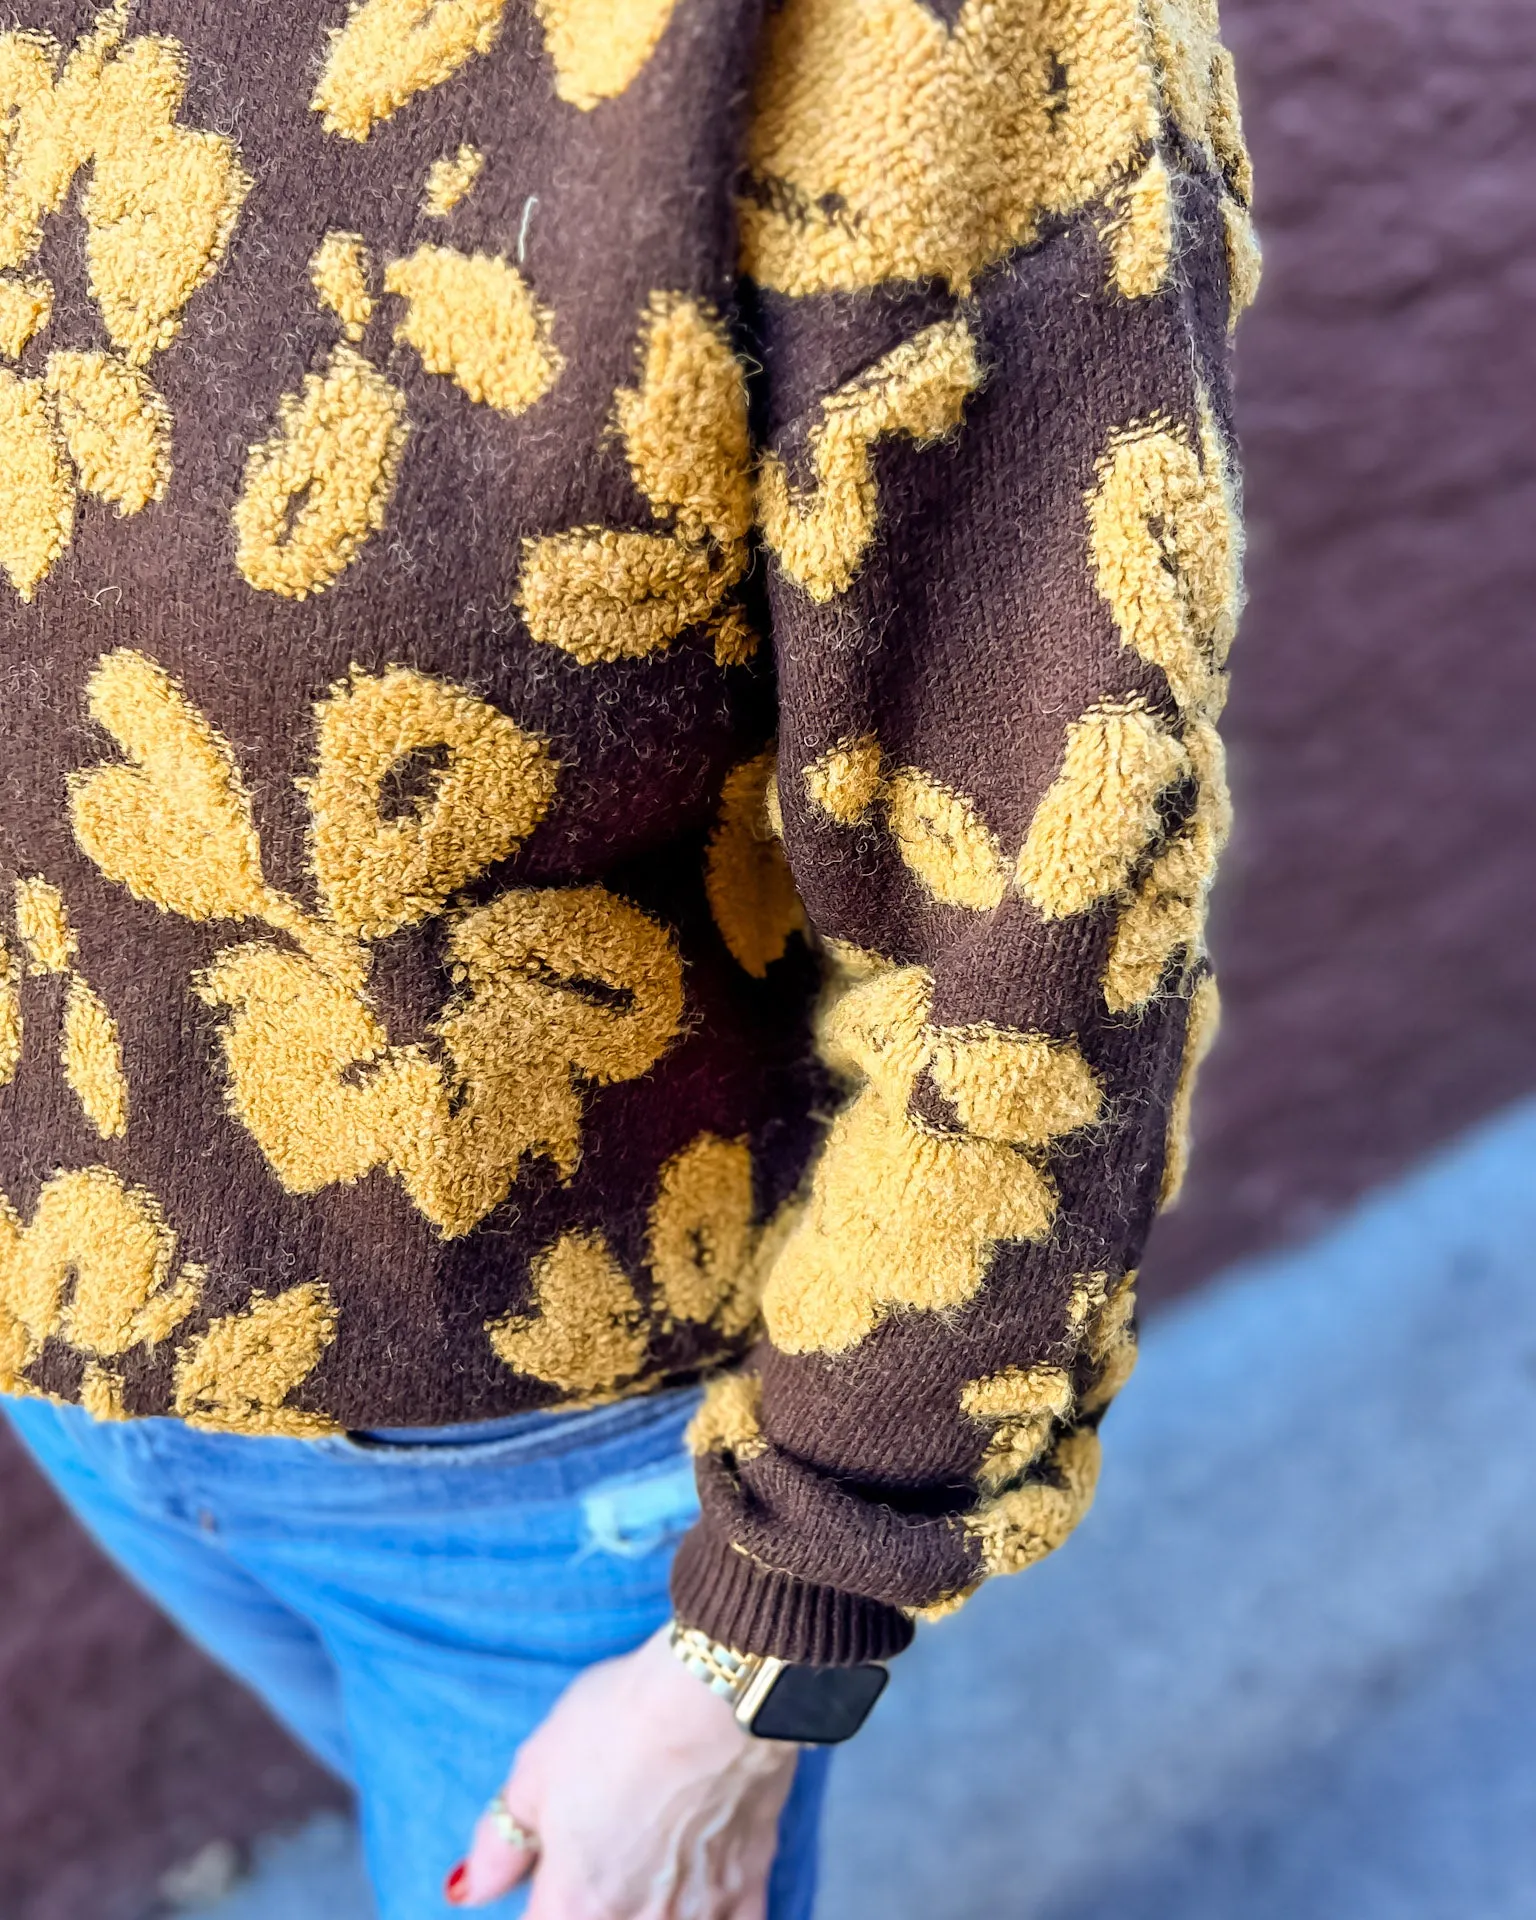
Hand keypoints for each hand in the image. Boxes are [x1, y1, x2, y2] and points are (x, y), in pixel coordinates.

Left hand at [447, 1626, 799, 1916]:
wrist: (716, 1695)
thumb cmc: (620, 1721)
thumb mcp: (536, 1768)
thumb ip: (500, 1841)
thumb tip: (467, 1887)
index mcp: (571, 1901)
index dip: (538, 1906)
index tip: (547, 1883)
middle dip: (592, 1907)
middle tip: (600, 1862)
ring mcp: (696, 1912)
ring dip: (651, 1914)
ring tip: (646, 1876)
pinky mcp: (748, 1887)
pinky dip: (712, 1917)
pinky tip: (702, 1901)